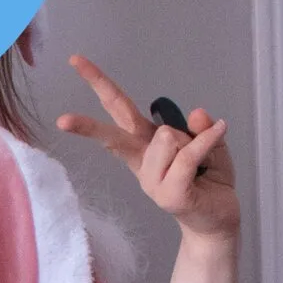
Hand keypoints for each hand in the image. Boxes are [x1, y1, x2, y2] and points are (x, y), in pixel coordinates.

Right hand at [56, 55, 240, 239]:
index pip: (117, 110)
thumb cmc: (210, 182)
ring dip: (194, 141)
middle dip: (86, 127)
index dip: (98, 83)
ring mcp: (152, 180)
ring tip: (203, 161)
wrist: (219, 221)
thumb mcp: (210, 144)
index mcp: (144, 145)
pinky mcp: (170, 193)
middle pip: (113, 135)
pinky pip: (188, 155)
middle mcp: (142, 161)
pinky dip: (208, 141)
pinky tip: (220, 130)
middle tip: (62, 120)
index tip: (75, 61)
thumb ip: (200, 128)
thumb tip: (196, 115)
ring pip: (167, 138)